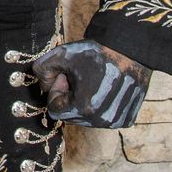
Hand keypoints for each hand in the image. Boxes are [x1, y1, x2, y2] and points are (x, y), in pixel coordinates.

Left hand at [30, 39, 149, 128]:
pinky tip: (106, 89)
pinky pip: (104, 118)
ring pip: (87, 119)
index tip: (66, 76)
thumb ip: (41, 70)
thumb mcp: (60, 55)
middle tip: (79, 78)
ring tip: (93, 82)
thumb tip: (43, 87)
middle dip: (70, 98)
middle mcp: (102, 120)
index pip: (54, 110)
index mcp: (84, 108)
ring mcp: (116, 121)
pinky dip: (101, 107)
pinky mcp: (126, 120)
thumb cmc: (95, 52)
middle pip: (71, 116)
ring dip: (85, 103)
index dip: (56, 91)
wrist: (129, 49)